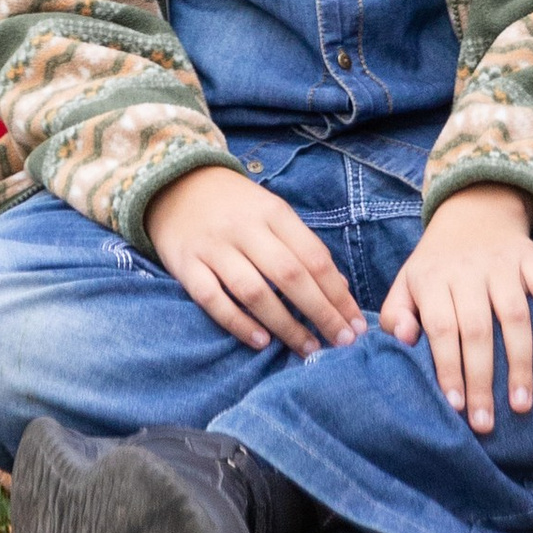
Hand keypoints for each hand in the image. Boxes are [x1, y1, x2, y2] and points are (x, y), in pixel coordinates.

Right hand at [148, 163, 363, 357]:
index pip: (313, 256)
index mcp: (273, 212)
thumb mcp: (273, 214)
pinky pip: (213, 299)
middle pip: (289, 274)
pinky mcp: (186, 265)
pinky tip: (260, 341)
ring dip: (284, 324)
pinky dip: (237, 322)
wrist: (176, 184)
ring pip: (253, 290)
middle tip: (342, 343)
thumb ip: (303, 247)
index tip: (357, 325)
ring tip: (308, 348)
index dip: (338, 294)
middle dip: (321, 312)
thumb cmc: (236, 207)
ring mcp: (213, 247)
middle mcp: (245, 228)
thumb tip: (339, 289)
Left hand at [381, 183, 532, 432]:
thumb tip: (404, 340)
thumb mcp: (406, 283)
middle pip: (477, 328)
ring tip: (521, 404)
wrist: (473, 210)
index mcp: (432, 277)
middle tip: (486, 423)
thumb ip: (395, 314)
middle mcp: (467, 268)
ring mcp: (502, 262)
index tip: (455, 407)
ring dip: (519, 362)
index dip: (449, 367)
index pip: (441, 327)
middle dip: (482, 379)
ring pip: (514, 314)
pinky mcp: (531, 256)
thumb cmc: (436, 265)